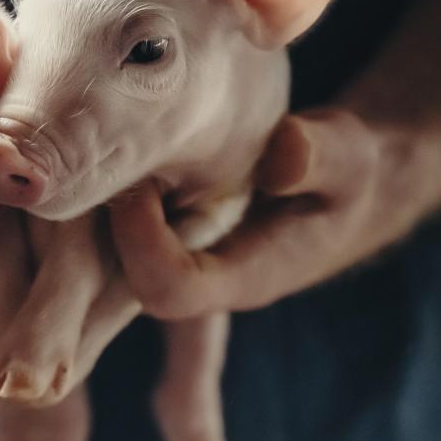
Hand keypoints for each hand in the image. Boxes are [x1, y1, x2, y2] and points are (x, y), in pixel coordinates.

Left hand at [109, 108, 423, 318]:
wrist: (342, 189)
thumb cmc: (346, 174)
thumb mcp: (348, 157)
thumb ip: (321, 157)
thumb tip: (281, 159)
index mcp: (242, 279)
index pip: (170, 289)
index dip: (142, 243)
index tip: (140, 182)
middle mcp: (201, 281)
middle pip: (123, 283)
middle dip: (102, 229)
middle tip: (101, 162)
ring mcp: (180, 262)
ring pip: (110, 260)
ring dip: (95, 214)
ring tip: (93, 154)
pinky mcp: (165, 238)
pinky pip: (115, 235)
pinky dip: (105, 198)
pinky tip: (101, 152)